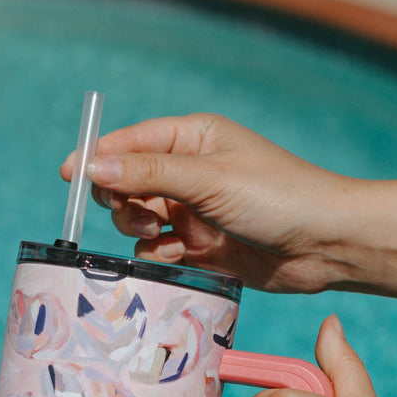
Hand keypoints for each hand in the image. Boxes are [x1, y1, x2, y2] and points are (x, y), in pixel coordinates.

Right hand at [60, 114, 360, 292]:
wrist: (326, 243)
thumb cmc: (277, 196)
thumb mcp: (208, 178)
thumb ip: (148, 172)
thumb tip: (91, 165)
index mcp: (192, 139)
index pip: (129, 143)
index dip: (97, 157)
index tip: (70, 175)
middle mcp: (190, 173)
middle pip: (126, 184)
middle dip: (123, 200)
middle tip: (139, 215)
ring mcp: (194, 212)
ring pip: (138, 221)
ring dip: (140, 231)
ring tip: (162, 237)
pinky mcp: (201, 248)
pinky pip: (159, 252)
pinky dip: (160, 256)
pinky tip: (179, 256)